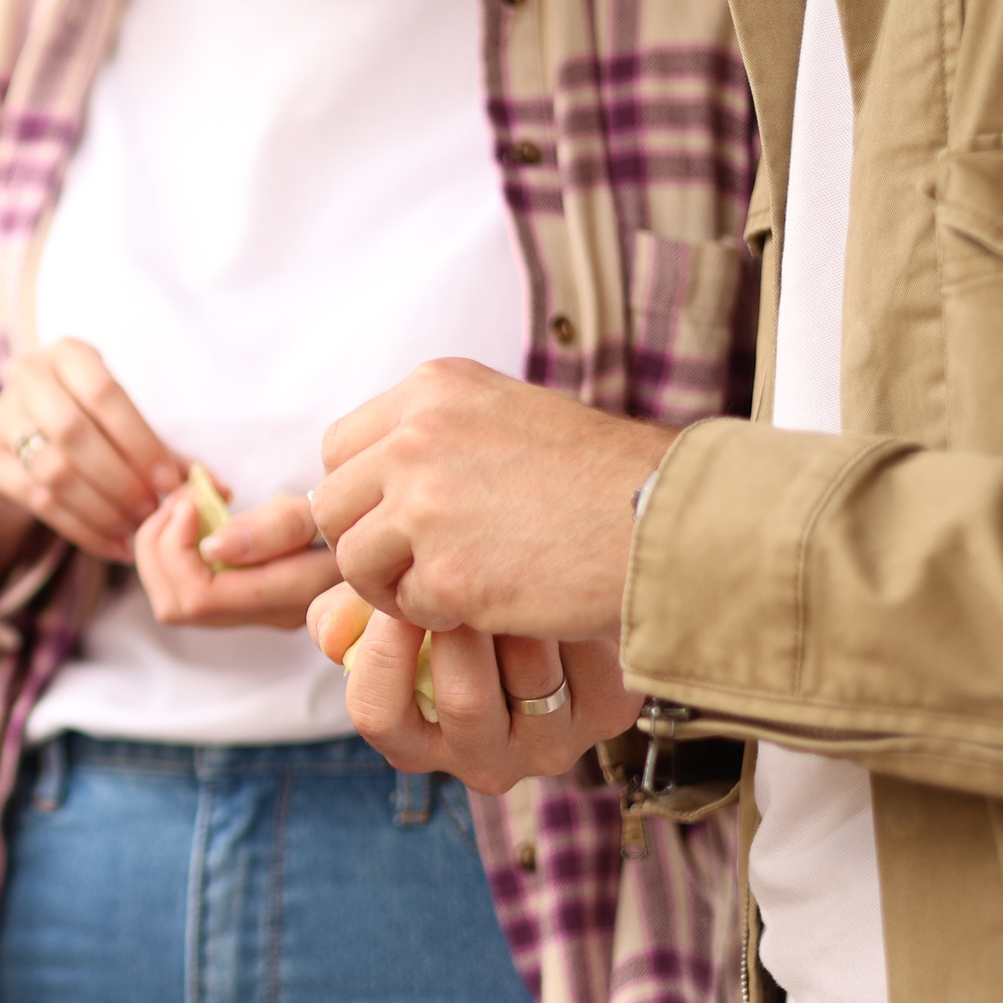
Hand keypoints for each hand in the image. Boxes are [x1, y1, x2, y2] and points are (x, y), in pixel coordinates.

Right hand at [0, 339, 182, 592]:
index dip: (139, 441)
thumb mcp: (124, 427)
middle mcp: (27, 378)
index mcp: (68, 355)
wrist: (17, 442)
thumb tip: (222, 490)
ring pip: (54, 471)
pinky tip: (113, 546)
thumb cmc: (89, 428)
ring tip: (135, 531)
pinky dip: (82, 529)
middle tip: (152, 512)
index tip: (169, 482)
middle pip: (74, 433)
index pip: (104, 393)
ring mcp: (1, 421)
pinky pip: (39, 502)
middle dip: (119, 478)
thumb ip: (167, 454)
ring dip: (101, 507)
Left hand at [138, 488, 339, 628]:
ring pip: (173, 601)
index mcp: (291, 596)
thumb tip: (213, 547)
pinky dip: (173, 549)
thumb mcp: (325, 507)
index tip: (192, 500)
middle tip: (182, 497)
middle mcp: (271, 614)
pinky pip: (186, 588)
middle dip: (158, 546)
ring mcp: (258, 611)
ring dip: (160, 547)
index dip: (177, 548)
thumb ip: (278, 527)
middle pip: (176, 606)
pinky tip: (196, 516)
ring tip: (185, 502)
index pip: (201, 597)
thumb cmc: (355, 509)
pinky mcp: (248, 598)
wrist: (375, 523)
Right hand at [307, 585, 643, 793]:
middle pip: (461, 701)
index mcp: (416, 743)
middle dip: (455, 622)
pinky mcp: (608, 717)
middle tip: (461, 562)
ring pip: (528, 680)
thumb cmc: (450, 610)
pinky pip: (588, 667)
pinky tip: (561, 581)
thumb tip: (329, 632)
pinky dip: (571, 617)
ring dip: (517, 610)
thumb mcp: (388, 612)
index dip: (379, 652)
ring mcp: (549, 746)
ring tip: (514, 561)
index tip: (396, 595)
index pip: (377, 714)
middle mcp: (482, 761)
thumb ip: (349, 614)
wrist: (548, 603)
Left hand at [310, 359, 676, 639]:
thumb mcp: (513, 418)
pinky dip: (436, 615)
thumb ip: (442, 438)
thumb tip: (374, 481)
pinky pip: (401, 605)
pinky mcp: (446, 570)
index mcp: (435, 388)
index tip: (396, 520)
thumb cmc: (605, 479)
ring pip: (352, 559)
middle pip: (331, 503)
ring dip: (392, 584)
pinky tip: (488, 604)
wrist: (670, 521)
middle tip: (416, 565)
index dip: (360, 493)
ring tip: (451, 589)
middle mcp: (418, 434)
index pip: (341, 446)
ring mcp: (426, 502)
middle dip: (365, 542)